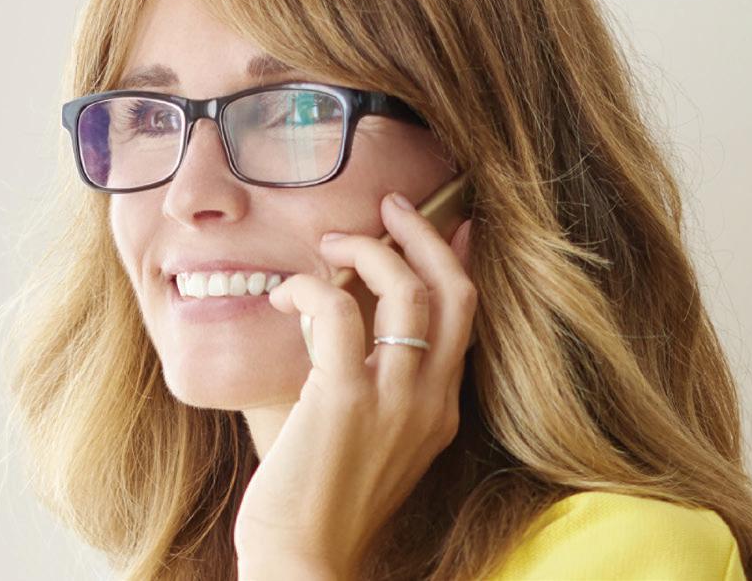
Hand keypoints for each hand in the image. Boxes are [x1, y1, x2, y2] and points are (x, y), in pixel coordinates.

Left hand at [232, 192, 477, 577]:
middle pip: (452, 291)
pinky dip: (310, 288)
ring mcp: (394, 401)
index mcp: (438, 411)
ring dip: (368, 249)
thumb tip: (341, 325)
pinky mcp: (344, 400)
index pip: (465, 317)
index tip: (447, 224)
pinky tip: (285, 295)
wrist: (304, 560)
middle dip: (424, 235)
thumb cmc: (315, 503)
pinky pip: (338, 314)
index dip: (455, 260)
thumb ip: (362, 385)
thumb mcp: (358, 437)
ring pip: (407, 291)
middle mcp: (429, 402)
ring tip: (330, 243)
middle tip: (388, 206)